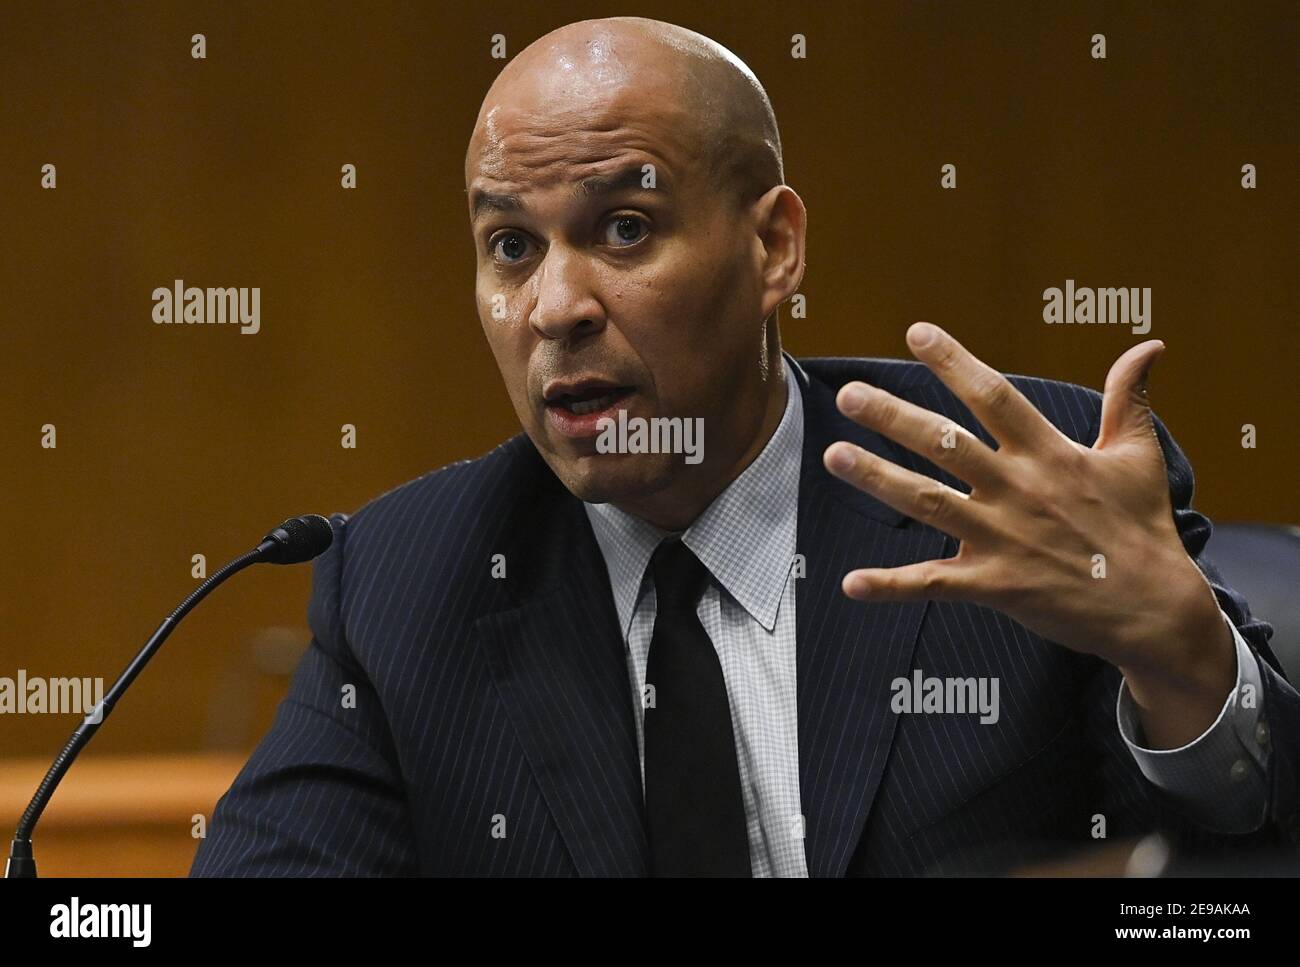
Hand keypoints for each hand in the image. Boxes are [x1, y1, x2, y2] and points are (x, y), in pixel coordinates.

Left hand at [824, 323, 1232, 743]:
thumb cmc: (1142, 528)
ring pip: (929, 502)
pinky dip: (891, 585)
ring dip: (878, 479)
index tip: (916, 332)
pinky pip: (934, 584)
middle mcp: (1019, 490)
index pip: (993, 396)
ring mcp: (1004, 538)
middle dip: (893, 417)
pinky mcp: (996, 585)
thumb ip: (1129, 399)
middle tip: (847, 394)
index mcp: (1050, 454)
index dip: (954, 362)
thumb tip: (1149, 345)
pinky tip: (850, 583)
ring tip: (833, 457)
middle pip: (945, 443)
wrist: (1156, 610)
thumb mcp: (1139, 456)